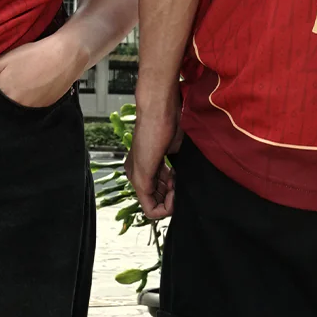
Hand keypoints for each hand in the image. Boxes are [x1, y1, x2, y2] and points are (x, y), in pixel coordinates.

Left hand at [0, 35, 80, 107]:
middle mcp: (18, 109)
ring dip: (15, 100)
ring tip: (20, 83)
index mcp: (5, 97)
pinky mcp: (46, 108)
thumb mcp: (5, 59)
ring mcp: (34, 110)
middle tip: (7, 82)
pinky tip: (32, 85)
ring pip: (17, 109)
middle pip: (2, 108)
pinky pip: (31, 108)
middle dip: (0, 100)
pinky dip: (28, 99)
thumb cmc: (35, 55)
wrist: (66, 54)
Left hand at [126, 85, 182, 220]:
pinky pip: (151, 209)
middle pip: (155, 203)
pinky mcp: (141, 178)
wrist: (160, 106)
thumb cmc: (169, 121)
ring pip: (153, 208)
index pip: (156, 194)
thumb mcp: (173, 149)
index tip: (180, 178)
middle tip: (179, 179)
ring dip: (171, 200)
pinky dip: (168, 205)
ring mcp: (136, 177)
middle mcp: (135, 174)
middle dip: (172, 198)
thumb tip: (181, 180)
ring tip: (176, 178)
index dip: (171, 194)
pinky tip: (175, 186)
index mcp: (142, 166)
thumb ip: (173, 166)